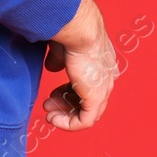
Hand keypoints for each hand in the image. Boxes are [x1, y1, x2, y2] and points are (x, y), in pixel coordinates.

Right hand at [41, 0, 118, 131]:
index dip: (68, 91)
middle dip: (65, 105)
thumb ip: (59, 60)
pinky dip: (68, 124)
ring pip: (87, 113)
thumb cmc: (72, 33)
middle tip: (48, 106)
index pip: (88, 85)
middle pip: (87, 101)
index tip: (52, 94)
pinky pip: (84, 121)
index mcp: (103, 65)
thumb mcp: (63, 49)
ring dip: (65, 116)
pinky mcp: (96, 99)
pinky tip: (53, 119)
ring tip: (49, 115)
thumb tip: (52, 67)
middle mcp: (107, 78)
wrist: (80, 31)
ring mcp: (104, 90)